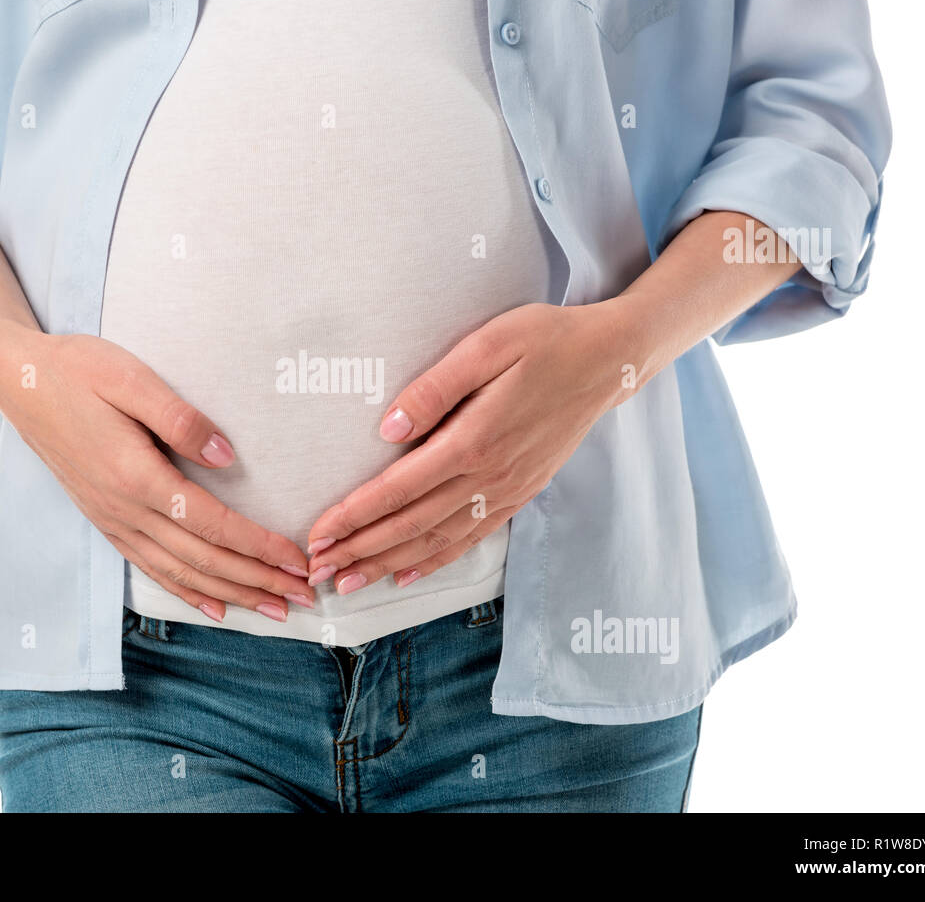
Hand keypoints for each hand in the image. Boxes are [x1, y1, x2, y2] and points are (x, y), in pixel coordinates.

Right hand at [0, 328, 314, 621]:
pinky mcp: (105, 520)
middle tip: (305, 596)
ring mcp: (112, 520)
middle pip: (203, 560)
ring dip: (232, 595)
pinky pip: (152, 568)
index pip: (212, 524)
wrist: (19, 381)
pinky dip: (188, 592)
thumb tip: (226, 456)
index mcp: (135, 476)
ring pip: (180, 573)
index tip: (299, 560)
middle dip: (258, 582)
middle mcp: (124, 509)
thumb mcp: (130, 378)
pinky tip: (215, 608)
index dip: (259, 547)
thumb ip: (179, 418)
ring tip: (274, 610)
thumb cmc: (78, 370)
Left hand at [304, 302, 631, 592]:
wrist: (607, 360)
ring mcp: (508, 491)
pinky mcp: (520, 494)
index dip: (354, 516)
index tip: (317, 536)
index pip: (398, 490)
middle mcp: (490, 476)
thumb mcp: (487, 346)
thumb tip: (388, 429)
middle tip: (317, 573)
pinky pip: (471, 539)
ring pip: (437, 541)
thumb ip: (434, 389)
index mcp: (474, 440)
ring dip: (389, 565)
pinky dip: (435, 562)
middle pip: (411, 526)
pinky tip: (407, 575)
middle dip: (359, 552)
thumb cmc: (543, 341)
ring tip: (349, 583)